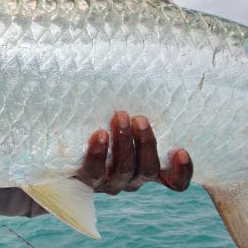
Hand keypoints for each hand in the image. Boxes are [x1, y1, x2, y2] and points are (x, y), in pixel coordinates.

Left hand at [76, 111, 191, 194]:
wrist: (65, 143)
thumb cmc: (105, 121)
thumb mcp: (127, 117)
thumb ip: (140, 107)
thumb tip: (155, 66)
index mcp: (148, 167)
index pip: (175, 182)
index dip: (182, 172)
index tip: (181, 150)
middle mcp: (133, 179)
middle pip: (148, 169)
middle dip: (146, 143)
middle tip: (140, 118)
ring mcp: (110, 182)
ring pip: (124, 170)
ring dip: (123, 143)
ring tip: (119, 117)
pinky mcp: (86, 180)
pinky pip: (94, 172)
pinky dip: (98, 154)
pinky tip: (99, 134)